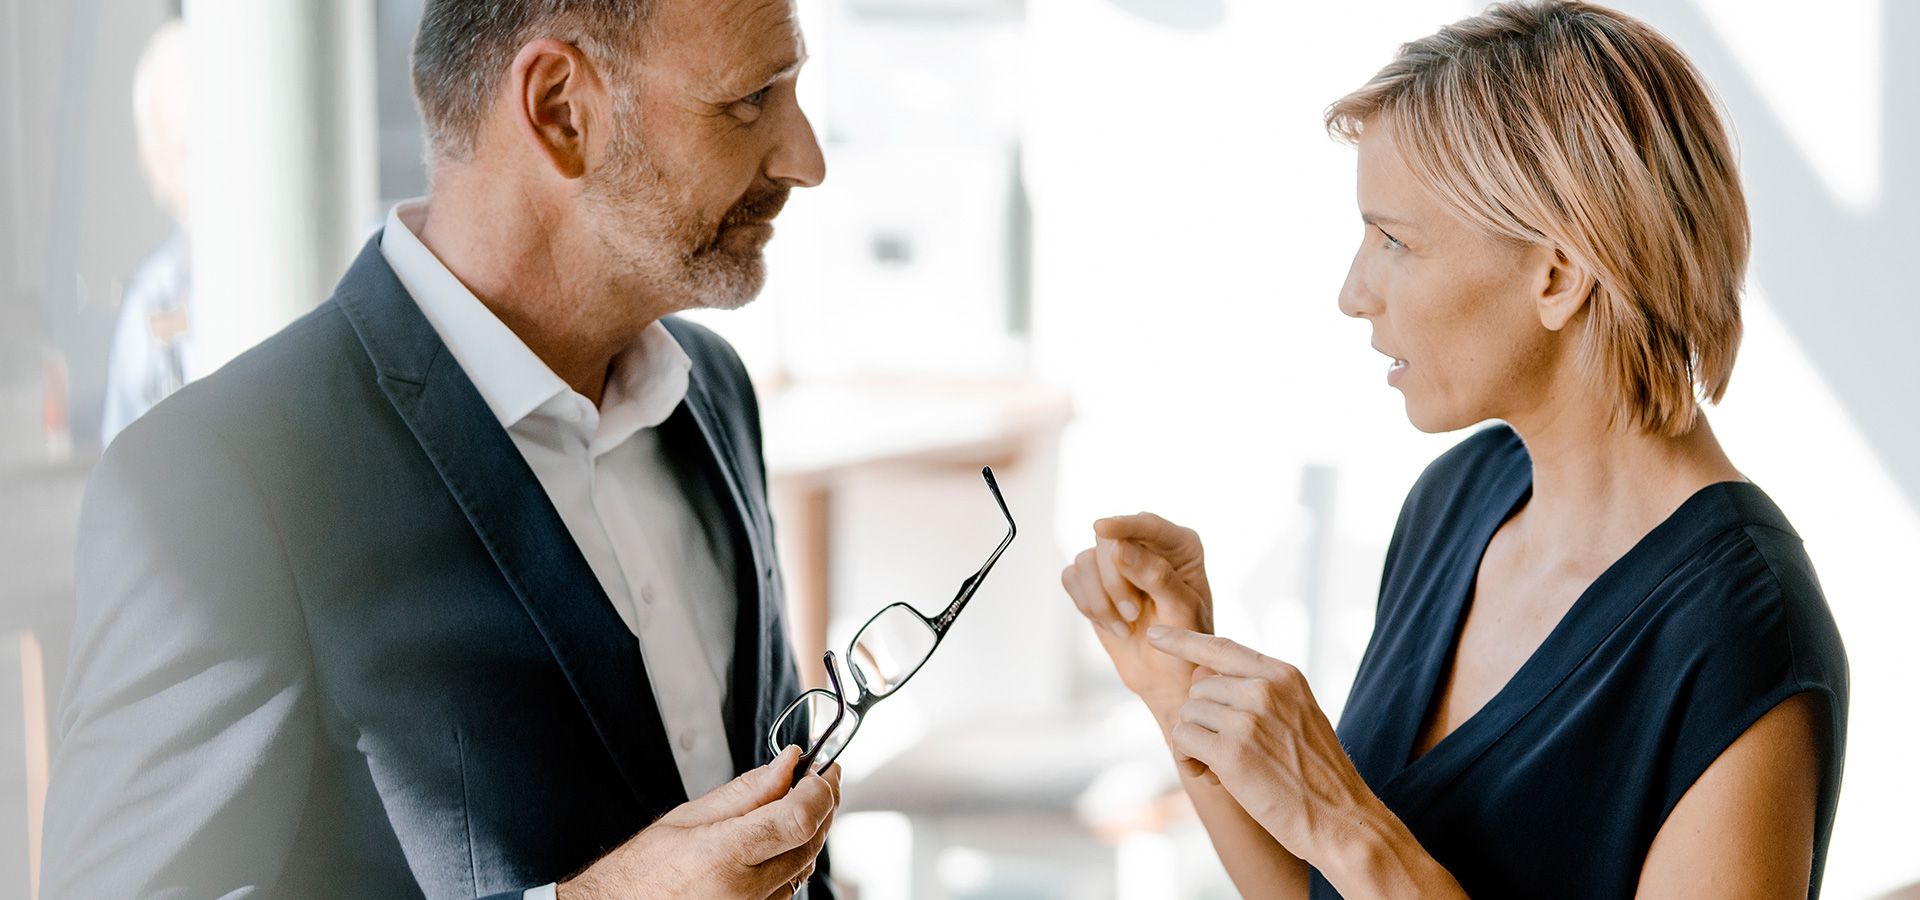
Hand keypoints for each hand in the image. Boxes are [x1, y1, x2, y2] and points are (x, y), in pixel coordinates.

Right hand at [559, 746, 840, 898]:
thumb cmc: (647, 867)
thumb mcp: (692, 816)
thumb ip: (748, 790)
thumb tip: (790, 762)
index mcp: (723, 856)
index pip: (796, 819)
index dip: (819, 789)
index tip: (824, 767)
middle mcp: (744, 891)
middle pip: (811, 841)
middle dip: (823, 803)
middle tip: (820, 775)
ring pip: (807, 864)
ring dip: (811, 830)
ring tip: (798, 801)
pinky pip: (792, 886)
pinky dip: (795, 858)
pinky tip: (781, 839)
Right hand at [1060, 513, 1214, 716]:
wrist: (1166, 676)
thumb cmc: (1186, 645)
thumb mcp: (1180, 612)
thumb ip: (1156, 577)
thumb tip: (1121, 547)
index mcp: (1180, 546)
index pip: (1148, 524)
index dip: (1124, 524)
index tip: (1102, 528)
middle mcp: (1147, 546)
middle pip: (1109, 541)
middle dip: (1115, 583)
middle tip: (1133, 616)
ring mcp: (1117, 562)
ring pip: (1086, 560)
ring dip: (1100, 600)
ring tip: (1125, 626)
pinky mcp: (1093, 580)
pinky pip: (1072, 577)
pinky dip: (1085, 603)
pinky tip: (1110, 623)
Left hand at [1147, 626, 1382, 863]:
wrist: (1339, 818)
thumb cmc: (1314, 772)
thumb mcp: (1296, 714)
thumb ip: (1254, 691)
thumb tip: (1198, 677)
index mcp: (1284, 675)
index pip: (1222, 648)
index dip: (1184, 639)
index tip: (1155, 634)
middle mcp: (1266, 689)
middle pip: (1199, 688)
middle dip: (1202, 720)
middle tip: (1222, 751)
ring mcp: (1249, 718)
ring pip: (1188, 713)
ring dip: (1193, 742)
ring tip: (1220, 768)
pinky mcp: (1232, 751)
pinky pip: (1182, 739)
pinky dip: (1187, 758)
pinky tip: (1209, 775)